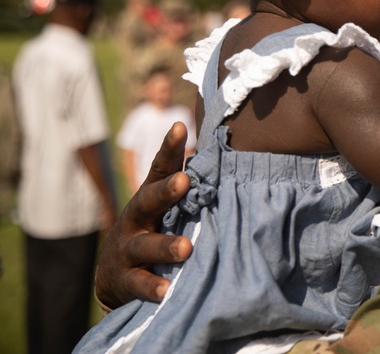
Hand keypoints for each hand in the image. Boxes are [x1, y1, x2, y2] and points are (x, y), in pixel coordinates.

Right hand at [95, 122, 192, 307]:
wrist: (115, 277)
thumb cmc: (153, 230)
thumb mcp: (165, 208)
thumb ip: (188, 188)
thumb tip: (225, 154)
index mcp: (150, 199)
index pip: (160, 169)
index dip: (169, 148)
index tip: (180, 126)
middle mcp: (136, 220)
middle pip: (147, 201)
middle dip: (165, 191)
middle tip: (184, 181)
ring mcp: (127, 250)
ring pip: (144, 245)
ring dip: (165, 246)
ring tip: (186, 248)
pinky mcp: (125, 280)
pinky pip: (138, 284)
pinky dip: (152, 287)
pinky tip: (167, 291)